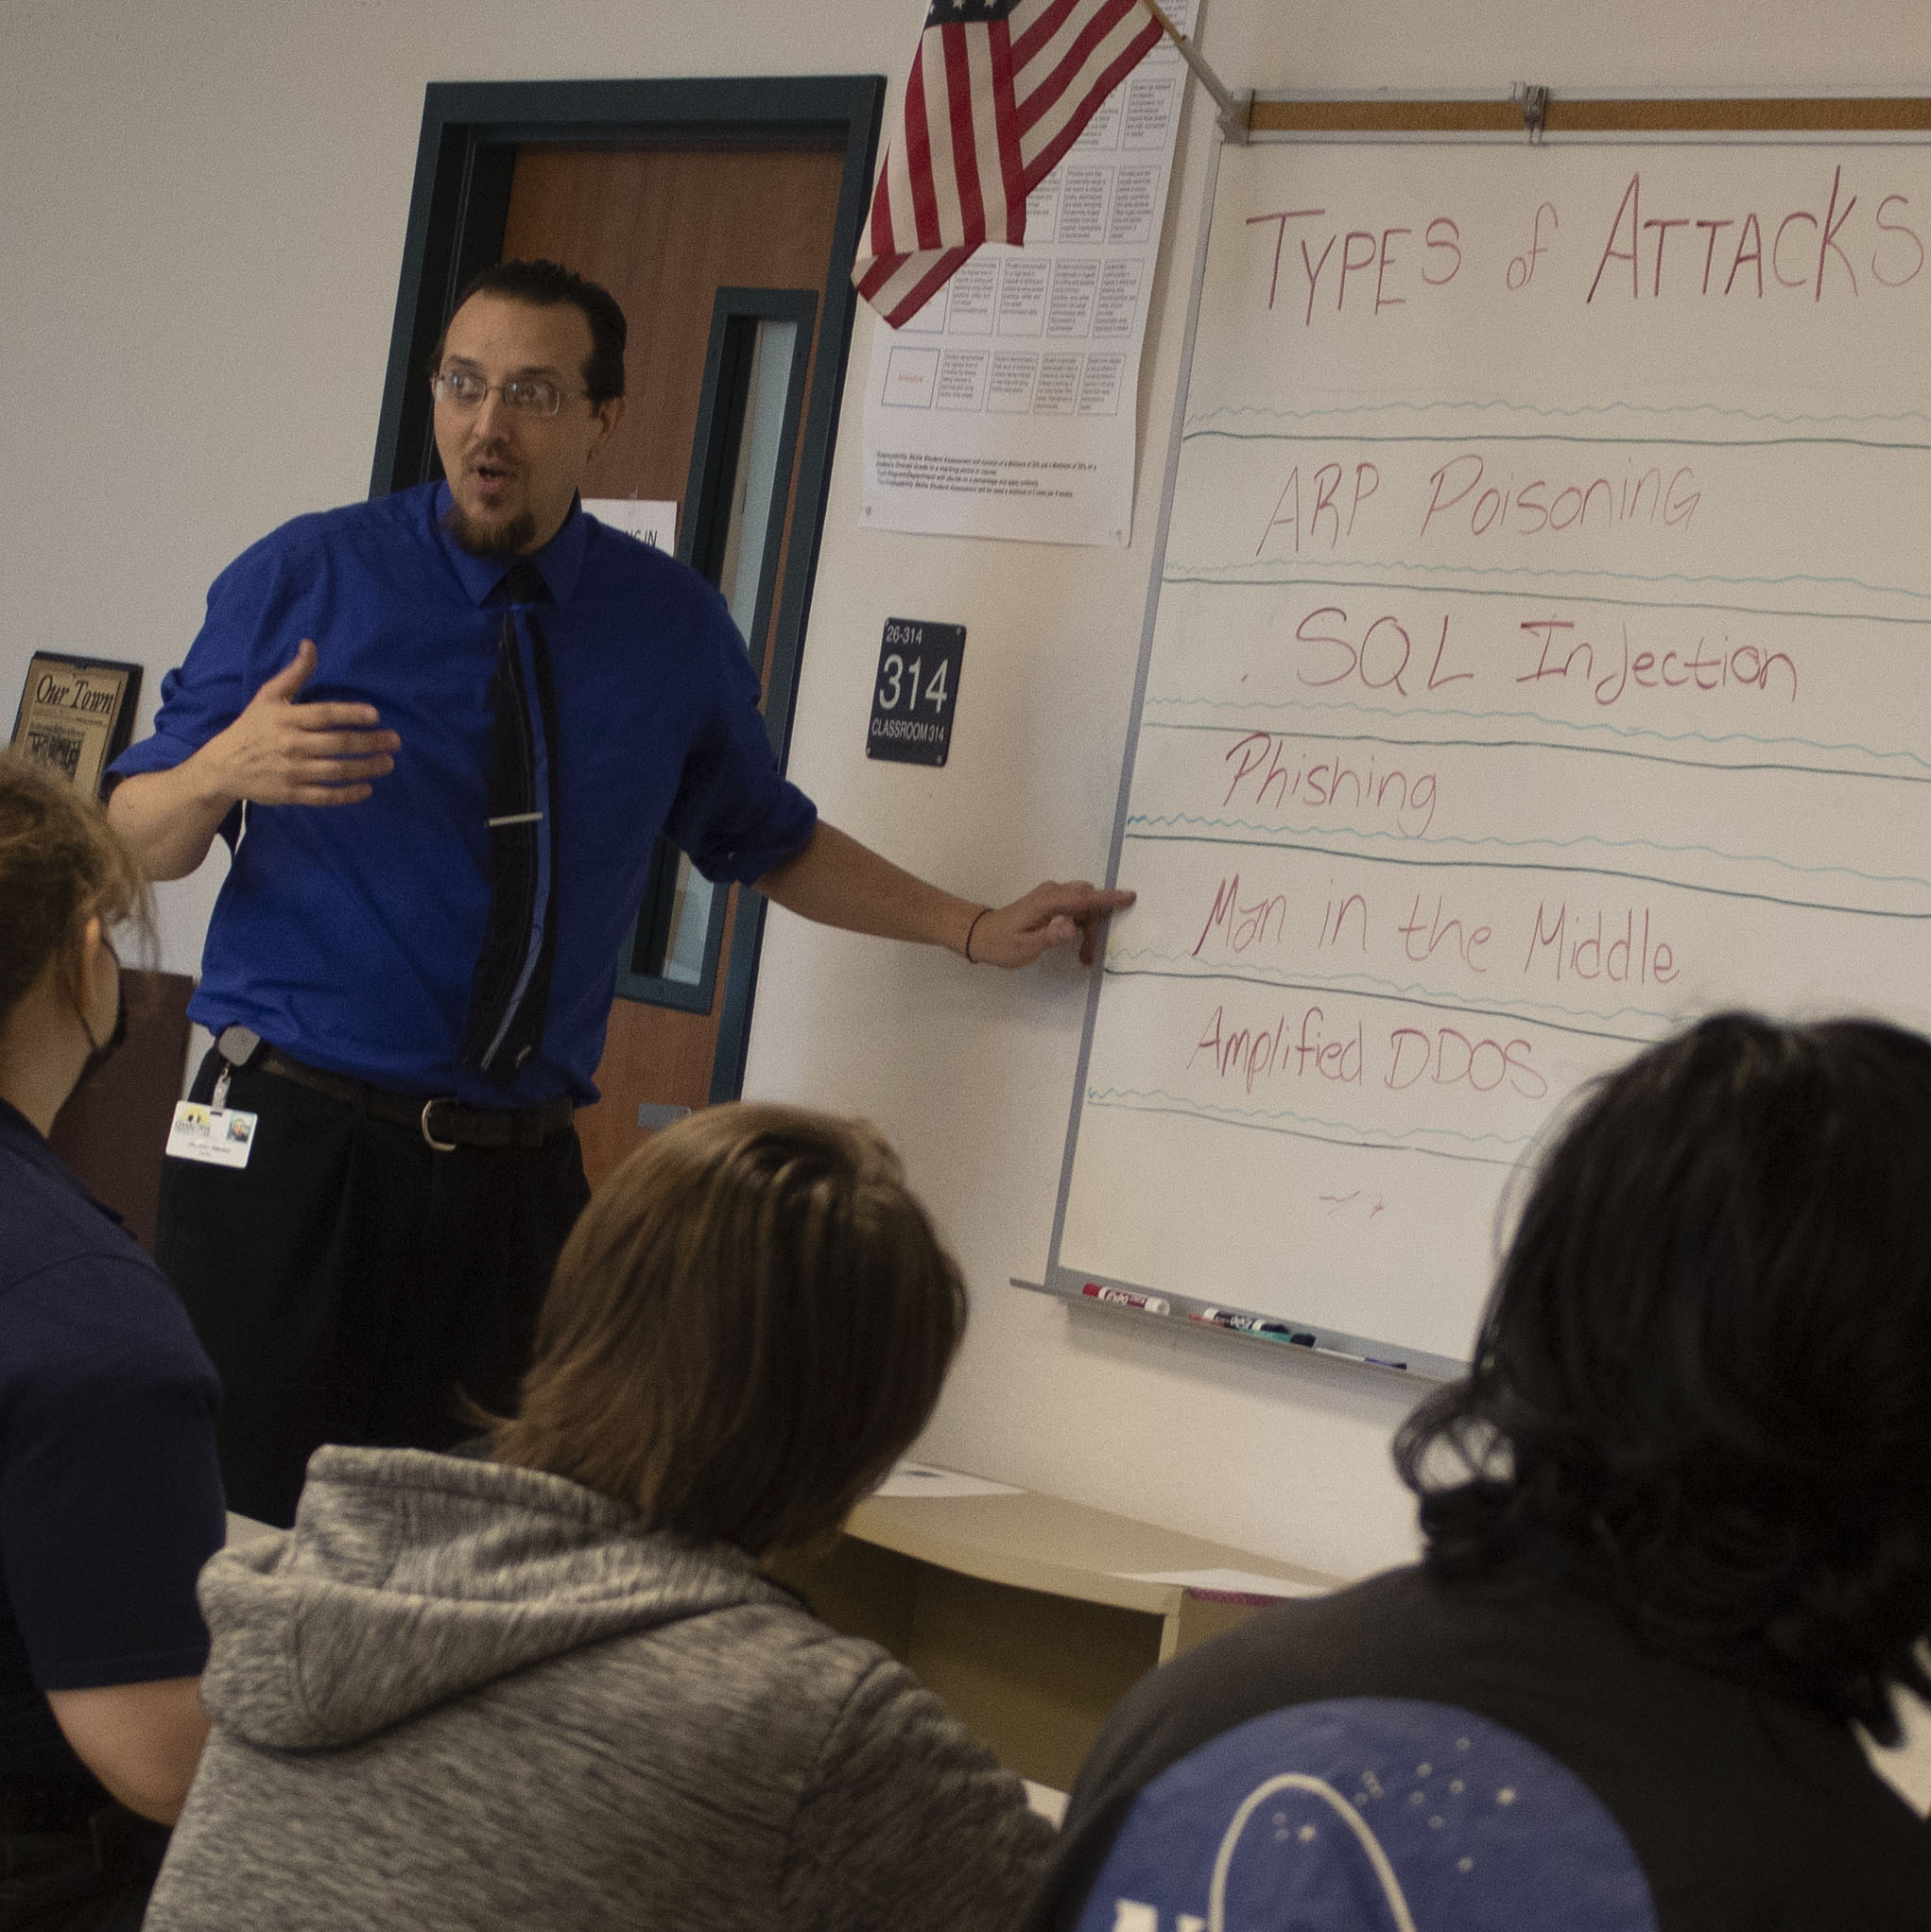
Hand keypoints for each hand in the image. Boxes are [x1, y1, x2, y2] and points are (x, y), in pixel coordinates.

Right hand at [197, 640, 398, 806]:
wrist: (222, 766)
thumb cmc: (253, 727)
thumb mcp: (269, 696)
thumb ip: (294, 674)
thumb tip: (311, 645)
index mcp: (286, 718)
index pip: (325, 715)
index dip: (352, 714)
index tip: (376, 716)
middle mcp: (290, 744)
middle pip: (338, 744)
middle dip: (370, 743)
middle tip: (394, 741)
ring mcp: (291, 771)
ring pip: (336, 771)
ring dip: (366, 767)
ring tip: (387, 763)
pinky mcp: (291, 793)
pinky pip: (325, 796)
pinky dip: (348, 794)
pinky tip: (367, 788)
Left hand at [967, 881, 1135, 968]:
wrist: (981, 935)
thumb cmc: (1002, 943)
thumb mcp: (1025, 947)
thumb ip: (1051, 936)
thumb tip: (1071, 925)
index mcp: (1047, 902)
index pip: (1083, 898)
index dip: (1108, 899)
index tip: (1130, 897)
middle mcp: (1052, 893)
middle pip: (1087, 900)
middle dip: (1097, 923)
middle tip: (1091, 953)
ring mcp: (1051, 896)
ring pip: (1083, 905)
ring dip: (1089, 928)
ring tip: (1085, 956)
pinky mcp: (1051, 903)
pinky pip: (1075, 908)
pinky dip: (1082, 925)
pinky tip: (1078, 946)